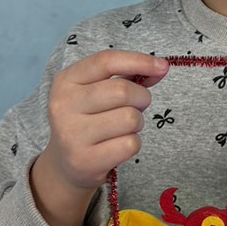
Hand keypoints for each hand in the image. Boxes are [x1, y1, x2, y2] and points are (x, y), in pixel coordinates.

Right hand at [30, 50, 168, 225]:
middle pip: (123, 91)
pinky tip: (116, 146)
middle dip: (141, 98)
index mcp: (66, 81)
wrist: (66, 164)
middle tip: (135, 107)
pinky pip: (130, 144)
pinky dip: (132, 144)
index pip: (106, 61)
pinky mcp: (85, 161)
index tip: (163, 66)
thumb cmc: (90, 119)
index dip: (139, 60)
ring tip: (121, 128)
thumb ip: (127, 75)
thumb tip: (161, 67)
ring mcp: (72, 135)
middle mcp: (63, 106)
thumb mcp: (96, 90)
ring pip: (130, 118)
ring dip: (136, 123)